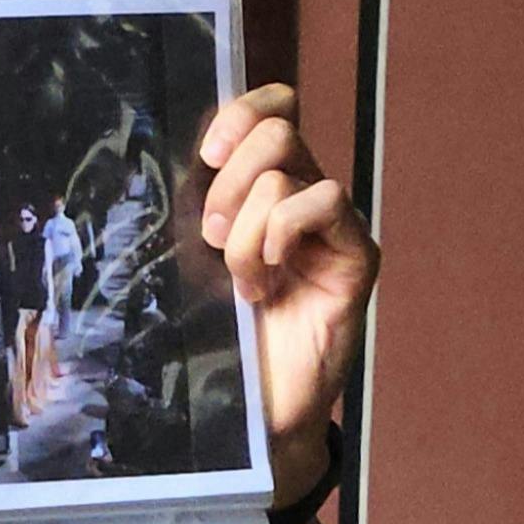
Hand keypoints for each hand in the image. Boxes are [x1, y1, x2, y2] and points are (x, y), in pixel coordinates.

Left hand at [194, 84, 378, 495]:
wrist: (251, 415)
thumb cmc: (216, 340)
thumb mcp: (189, 264)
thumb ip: (190, 210)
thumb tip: (167, 158)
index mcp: (263, 189)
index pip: (271, 109)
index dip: (240, 112)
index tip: (204, 155)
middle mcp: (303, 198)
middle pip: (278, 129)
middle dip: (230, 178)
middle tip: (211, 235)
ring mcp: (333, 229)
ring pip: (287, 174)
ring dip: (247, 227)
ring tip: (240, 281)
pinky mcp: (356, 259)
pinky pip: (326, 203)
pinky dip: (285, 231)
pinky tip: (267, 280)